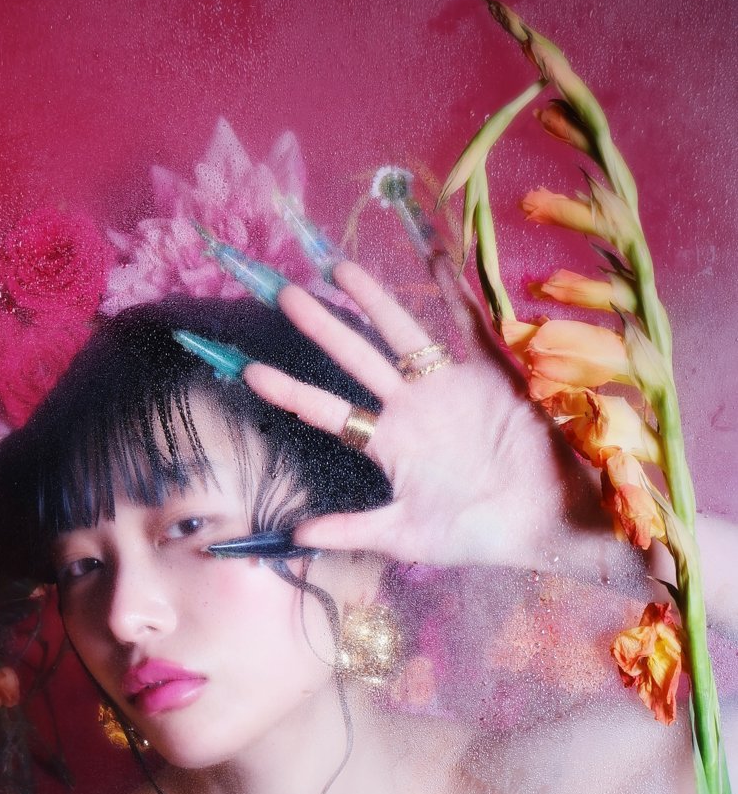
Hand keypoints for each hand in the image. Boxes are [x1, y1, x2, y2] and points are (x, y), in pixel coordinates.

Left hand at [246, 261, 608, 573]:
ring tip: (339, 268)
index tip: (251, 372)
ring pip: (400, 335)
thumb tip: (296, 535)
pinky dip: (453, 292)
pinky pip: (469, 325)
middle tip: (285, 294)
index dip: (291, 392)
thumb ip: (352, 531)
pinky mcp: (489, 374)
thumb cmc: (476, 533)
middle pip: (355, 360)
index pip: (328, 411)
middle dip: (321, 328)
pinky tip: (434, 258)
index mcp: (389, 444)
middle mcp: (412, 409)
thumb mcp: (405, 535)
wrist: (543, 523)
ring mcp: (448, 388)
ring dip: (372, 302)